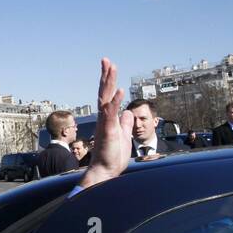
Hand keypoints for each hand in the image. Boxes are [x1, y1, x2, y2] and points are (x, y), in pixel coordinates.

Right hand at [79, 58, 133, 190]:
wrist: (105, 172)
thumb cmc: (112, 157)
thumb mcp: (123, 136)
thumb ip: (125, 124)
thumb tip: (129, 113)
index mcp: (108, 119)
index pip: (108, 96)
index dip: (108, 82)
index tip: (109, 68)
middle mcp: (104, 119)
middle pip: (104, 93)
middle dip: (106, 76)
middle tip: (106, 60)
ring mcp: (105, 124)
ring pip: (106, 99)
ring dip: (108, 83)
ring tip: (111, 68)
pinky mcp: (108, 131)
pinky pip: (111, 114)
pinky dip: (116, 102)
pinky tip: (120, 91)